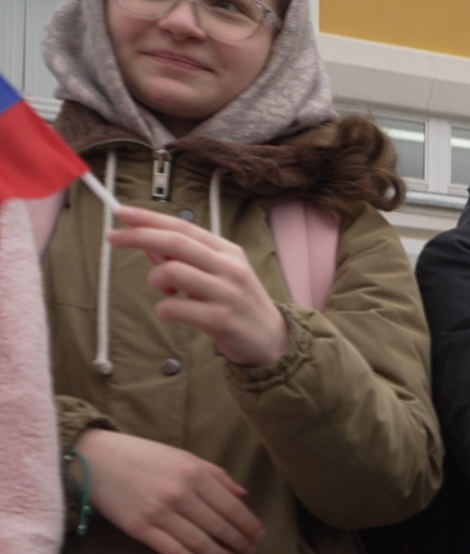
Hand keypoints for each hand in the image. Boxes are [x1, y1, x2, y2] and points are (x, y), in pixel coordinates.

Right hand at [73, 429, 262, 553]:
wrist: (95, 458)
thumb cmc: (143, 456)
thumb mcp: (183, 456)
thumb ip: (216, 475)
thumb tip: (244, 495)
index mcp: (194, 473)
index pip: (232, 506)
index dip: (249, 524)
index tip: (259, 536)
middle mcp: (179, 494)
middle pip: (219, 526)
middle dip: (239, 542)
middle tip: (250, 551)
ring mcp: (158, 512)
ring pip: (199, 542)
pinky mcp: (138, 528)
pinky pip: (171, 550)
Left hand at [108, 207, 289, 366]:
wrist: (271, 340)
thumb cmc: (238, 304)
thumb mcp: (218, 274)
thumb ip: (186, 258)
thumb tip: (147, 242)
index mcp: (228, 252)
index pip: (183, 226)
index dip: (149, 217)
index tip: (121, 213)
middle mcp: (229, 267)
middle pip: (175, 242)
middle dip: (138, 236)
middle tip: (113, 239)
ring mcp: (226, 293)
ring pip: (172, 271)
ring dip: (156, 280)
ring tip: (167, 292)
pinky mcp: (220, 319)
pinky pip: (174, 308)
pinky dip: (164, 310)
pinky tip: (175, 313)